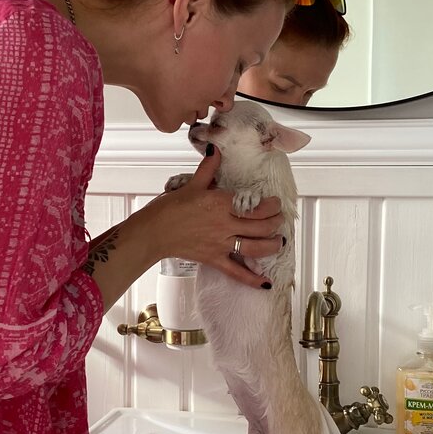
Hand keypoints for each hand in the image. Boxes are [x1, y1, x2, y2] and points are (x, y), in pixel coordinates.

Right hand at [150, 146, 282, 288]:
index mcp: (221, 204)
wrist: (153, 233)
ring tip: (279, 242)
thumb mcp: (191, 185)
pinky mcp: (214, 259)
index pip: (256, 206)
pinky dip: (252, 279)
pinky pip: (236, 272)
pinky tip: (265, 284)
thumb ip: (208, 168)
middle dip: (276, 223)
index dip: (271, 206)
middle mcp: (225, 225)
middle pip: (261, 227)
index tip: (275, 203)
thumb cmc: (169, 209)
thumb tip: (215, 149)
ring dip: (271, 246)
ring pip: (255, 248)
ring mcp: (221, 244)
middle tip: (279, 220)